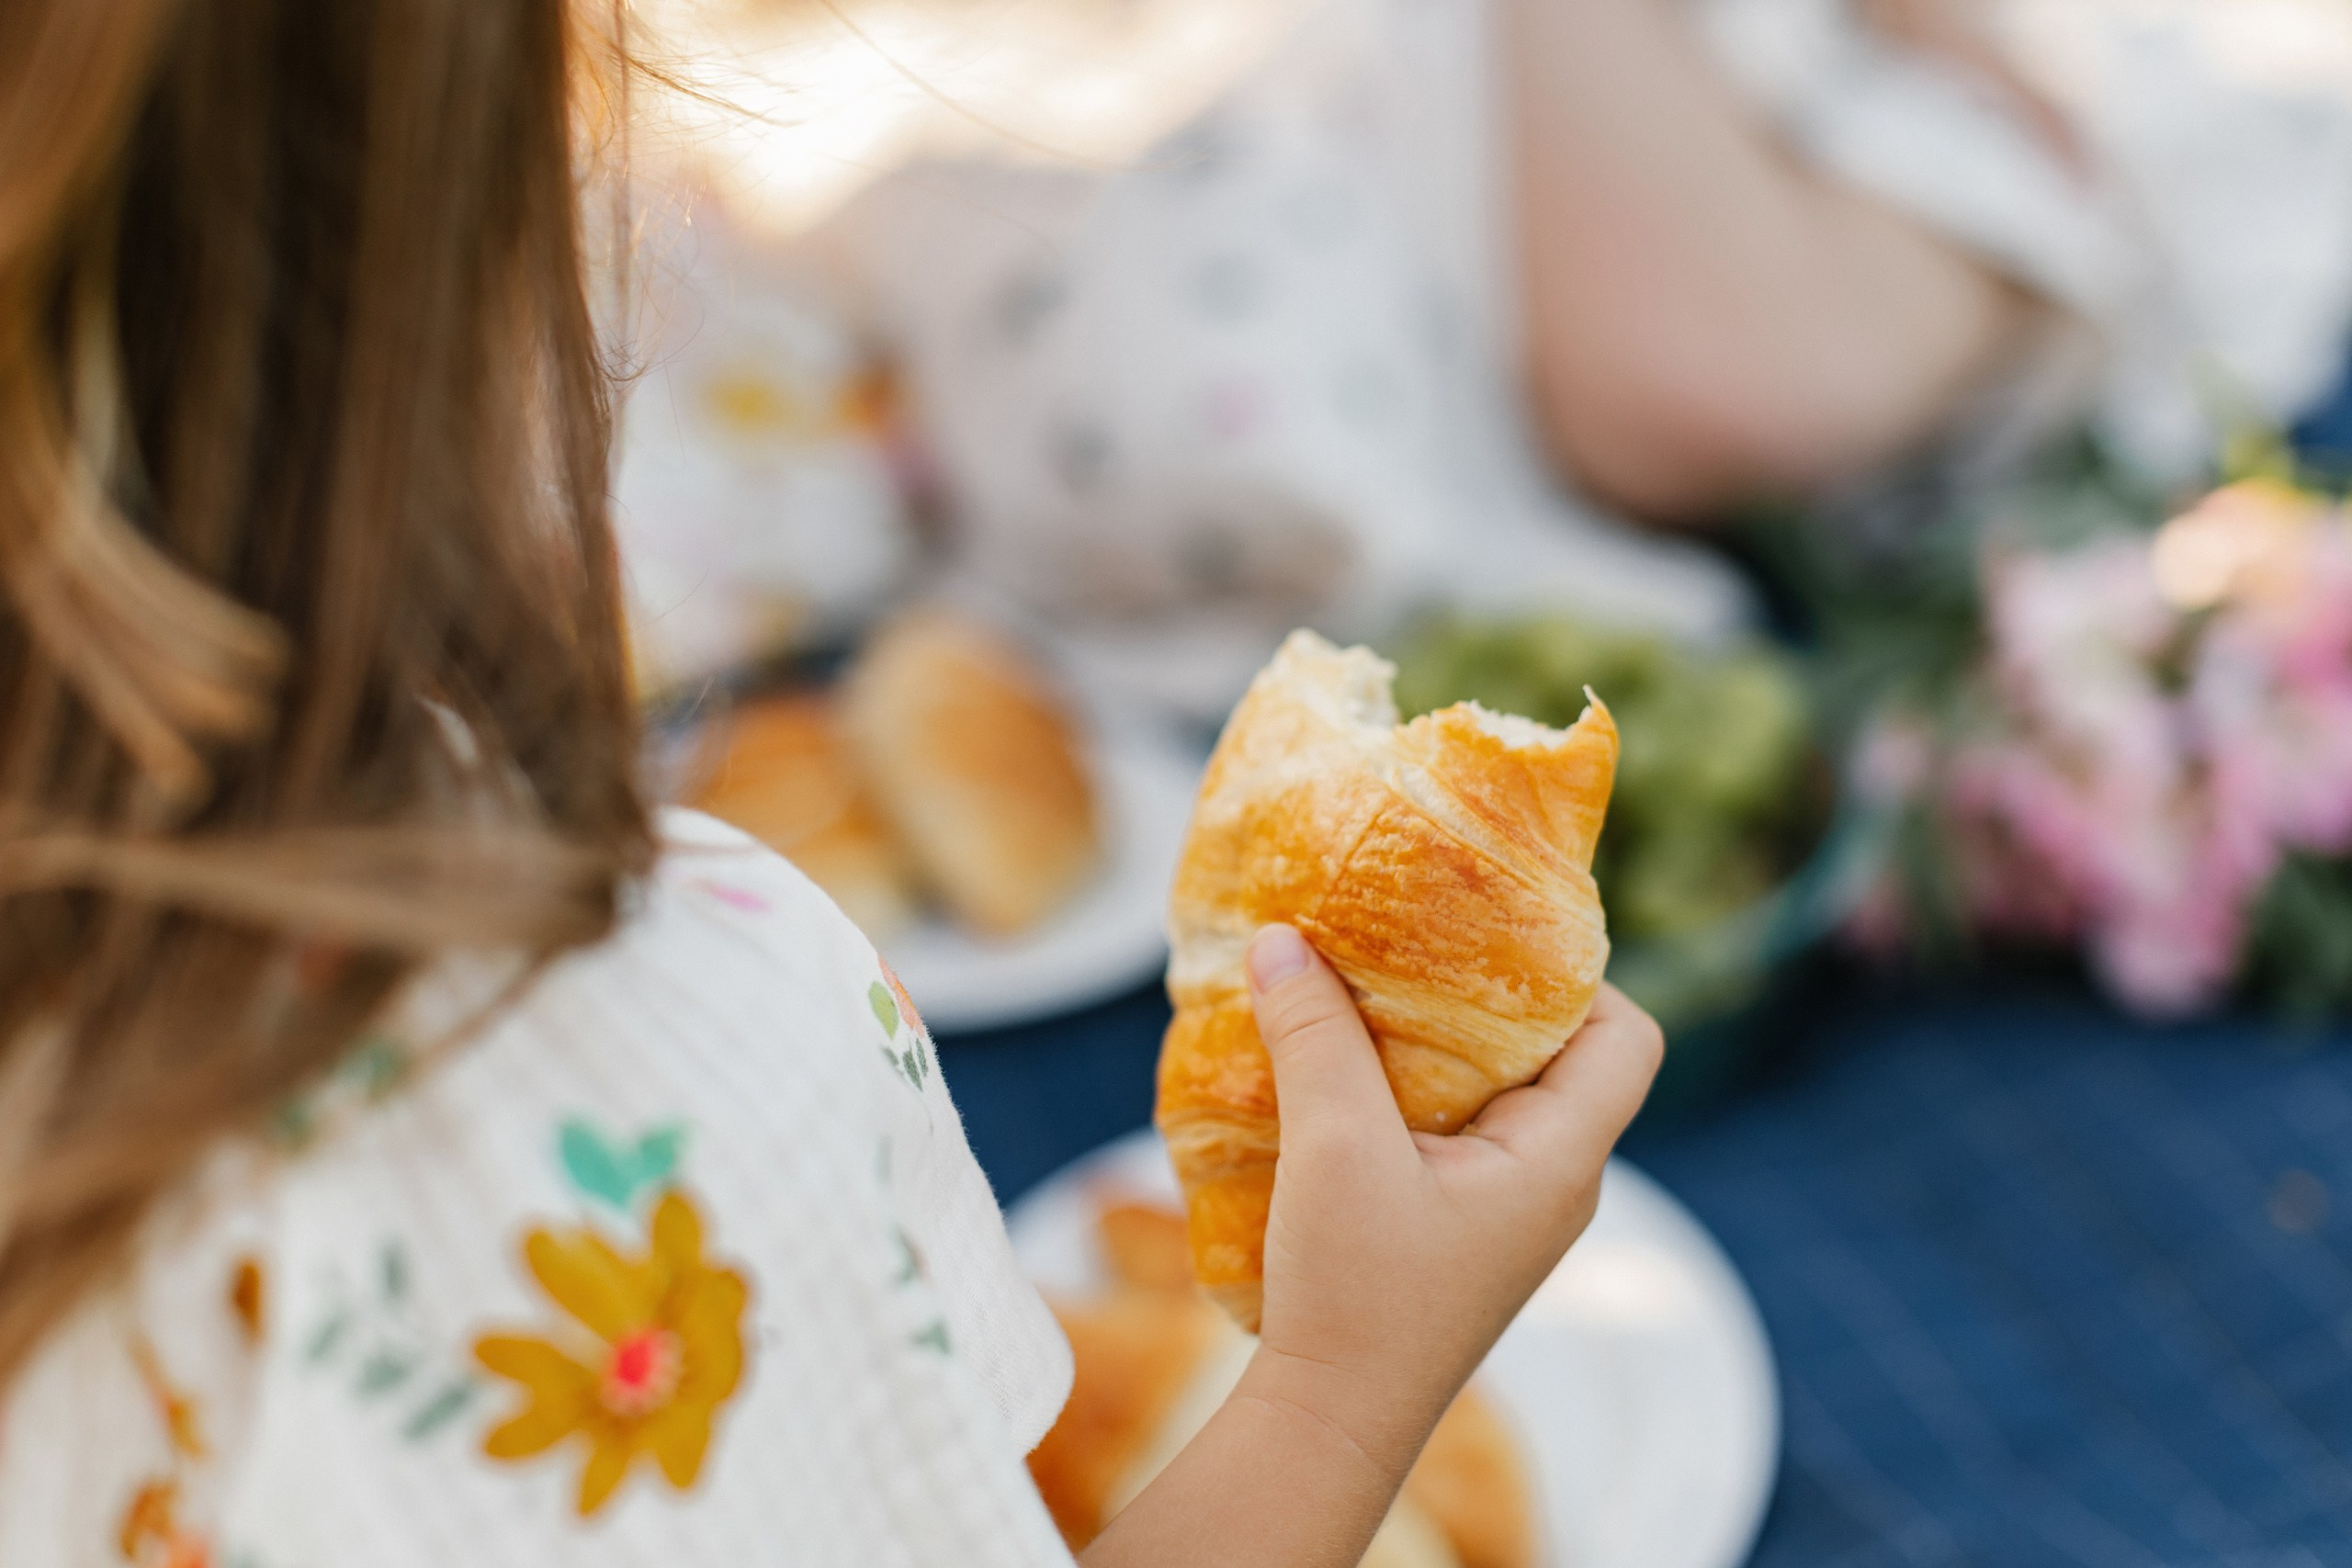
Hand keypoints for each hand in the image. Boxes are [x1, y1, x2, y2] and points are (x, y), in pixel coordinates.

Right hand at [1237, 923, 1662, 1479]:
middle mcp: (1554, 1180)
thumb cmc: (1356, 1298)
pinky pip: (1459, 1128)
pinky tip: (1342, 1069)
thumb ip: (1314, 1037)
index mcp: (1561, 1159)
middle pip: (1560, 1051)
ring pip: (1499, 1089)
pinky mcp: (1462, 1225)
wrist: (1329, 1423)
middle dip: (1485, 993)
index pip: (1629, 1037)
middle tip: (1410, 947)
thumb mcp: (1334, 1149)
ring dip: (1437, 1042)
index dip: (1580, 975)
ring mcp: (1509, 1207)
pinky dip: (1412, 1088)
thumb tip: (1282, 938)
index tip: (1488, 936)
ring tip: (1365, 996)